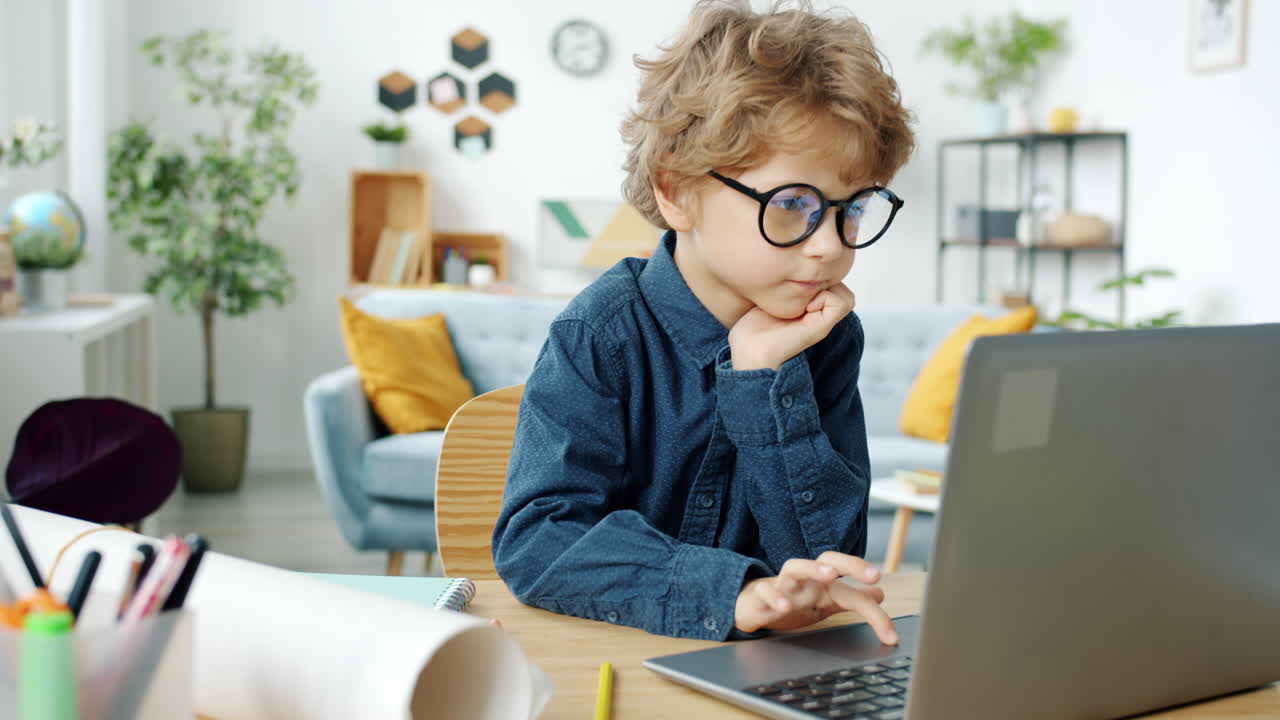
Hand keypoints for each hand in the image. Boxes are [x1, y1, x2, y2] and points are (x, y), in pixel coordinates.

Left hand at [728, 284, 855, 370]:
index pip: (833, 282)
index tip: (797, 282)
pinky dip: (826, 297)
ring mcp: (822, 322)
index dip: (821, 275)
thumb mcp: (770, 298)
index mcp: (810, 308)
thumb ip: (784, 285)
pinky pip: (841, 303)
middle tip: (802, 289)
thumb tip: (792, 267)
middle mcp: (820, 315)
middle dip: (825, 280)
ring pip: (846, 296)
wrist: (750, 350)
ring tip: (805, 298)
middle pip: (842, 287)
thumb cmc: (754, 328)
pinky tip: (806, 306)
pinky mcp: (822, 328)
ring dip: (827, 289)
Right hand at [734, 551, 897, 644]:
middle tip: (873, 574)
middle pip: (828, 558)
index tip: (890, 634)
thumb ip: (852, 599)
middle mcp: (806, 579)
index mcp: (823, 582)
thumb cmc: (792, 601)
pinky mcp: (761, 594)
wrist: (753, 605)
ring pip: (795, 566)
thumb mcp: (825, 602)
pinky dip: (773, 596)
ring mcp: (783, 585)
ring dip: (812, 568)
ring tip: (829, 575)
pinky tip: (783, 605)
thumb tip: (880, 594)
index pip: (853, 588)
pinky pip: (765, 590)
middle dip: (851, 563)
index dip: (874, 611)